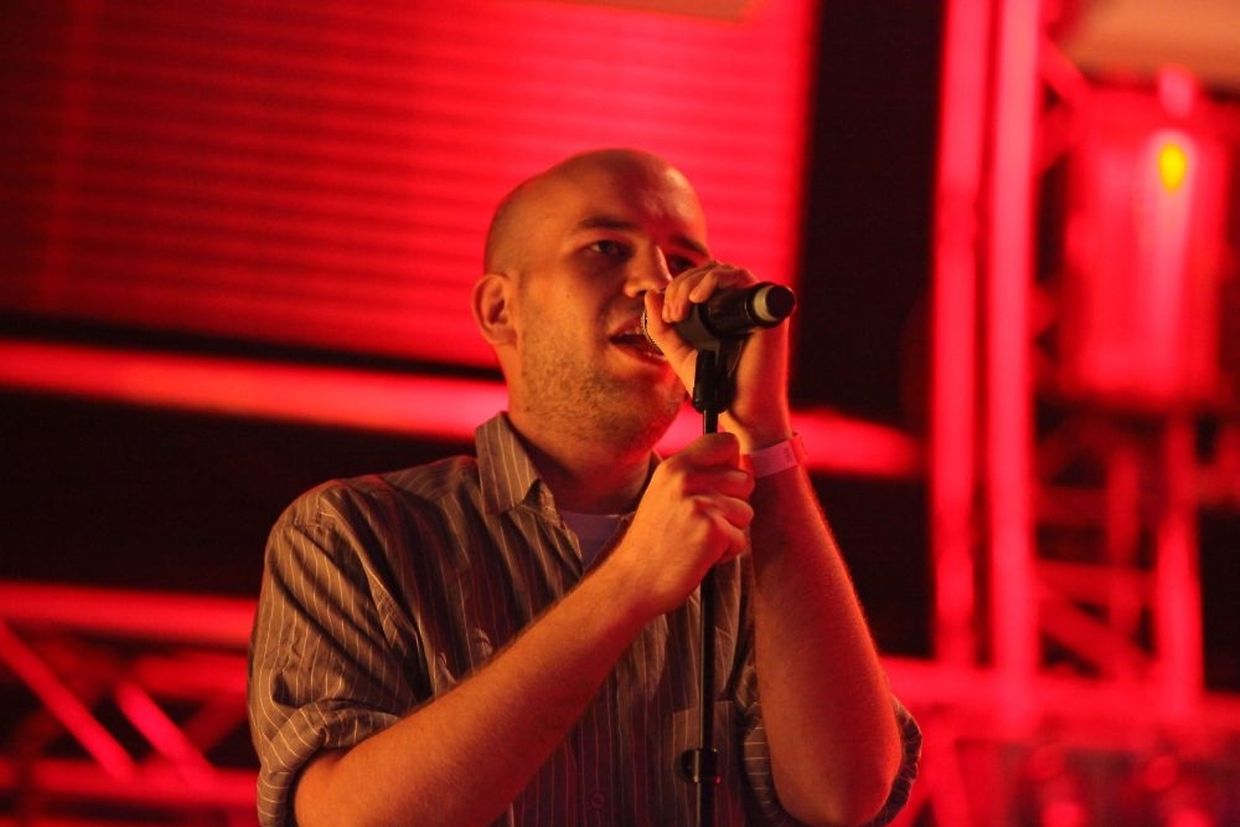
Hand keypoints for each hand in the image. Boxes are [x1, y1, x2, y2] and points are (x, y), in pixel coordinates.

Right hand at [607, 433, 753, 617]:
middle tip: (702, 523)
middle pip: (744, 480)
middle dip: (733, 505)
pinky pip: (741, 538)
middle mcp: (686, 478)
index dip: (732, 464)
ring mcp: (700, 503)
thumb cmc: (653, 542)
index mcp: (675, 466)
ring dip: (729, 532)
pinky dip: (725, 553)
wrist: (632, 580)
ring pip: (746, 511)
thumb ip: (698, 475)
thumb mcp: (666, 494)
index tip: (720, 485)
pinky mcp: (712, 529)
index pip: (725, 442)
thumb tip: (744, 464)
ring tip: (697, 540)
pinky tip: (699, 556)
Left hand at [643, 263, 793, 450]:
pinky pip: (743, 278)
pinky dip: (716, 281)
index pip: (699, 280)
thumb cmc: (717, 386)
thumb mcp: (681, 354)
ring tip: (682, 309)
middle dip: (682, 286)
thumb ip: (663, 329)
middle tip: (673, 314)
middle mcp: (741, 305)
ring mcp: (755, 306)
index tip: (667, 315)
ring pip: (722, 270)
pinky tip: (697, 299)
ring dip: (694, 283)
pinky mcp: (766, 311)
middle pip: (709, 271)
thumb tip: (650, 295)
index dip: (678, 288)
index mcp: (723, 312)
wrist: (743, 411)